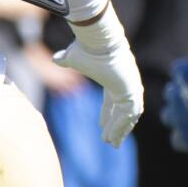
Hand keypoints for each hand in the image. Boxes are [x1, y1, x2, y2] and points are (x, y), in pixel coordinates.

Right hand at [53, 6, 143, 145]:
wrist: (97, 43)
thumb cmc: (86, 49)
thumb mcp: (74, 58)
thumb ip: (66, 60)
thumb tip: (55, 58)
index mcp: (114, 78)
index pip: (112, 101)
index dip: (108, 116)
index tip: (102, 129)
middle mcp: (126, 84)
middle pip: (123, 111)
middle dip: (118, 127)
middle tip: (113, 142)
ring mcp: (131, 87)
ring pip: (128, 115)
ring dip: (120, 130)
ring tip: (112, 143)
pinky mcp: (132, 90)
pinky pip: (127, 114)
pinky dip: (120, 126)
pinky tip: (112, 137)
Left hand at [162, 54, 187, 156]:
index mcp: (184, 73)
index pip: (178, 69)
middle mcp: (174, 95)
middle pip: (170, 93)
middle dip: (181, 95)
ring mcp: (177, 118)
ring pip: (167, 116)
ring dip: (179, 116)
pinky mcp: (184, 139)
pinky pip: (177, 139)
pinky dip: (186, 139)